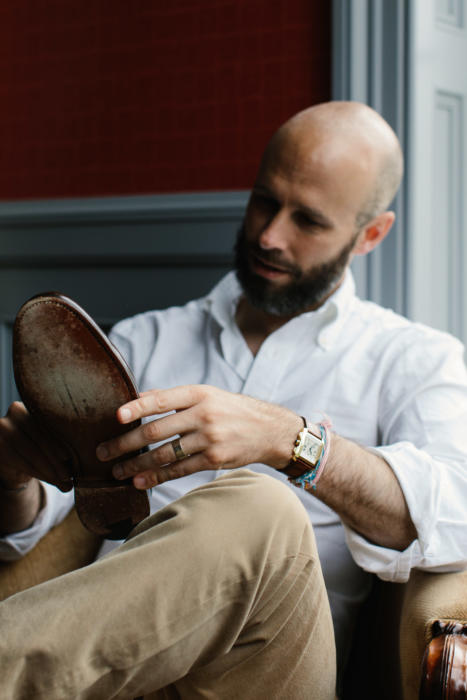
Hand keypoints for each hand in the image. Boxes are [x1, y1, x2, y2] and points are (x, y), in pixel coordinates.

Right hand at [0, 402, 72, 491]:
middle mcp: (14, 412)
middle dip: (58, 461)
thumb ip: (62, 438)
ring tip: (66, 482)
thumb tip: (91, 450)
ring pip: (33, 454)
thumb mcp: (49, 437)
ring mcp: (3, 429)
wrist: (12, 460)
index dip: (59, 443)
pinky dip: (41, 474)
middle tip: (70, 476)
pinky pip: (24, 464)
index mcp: (33, 404)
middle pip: (41, 440)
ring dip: (52, 471)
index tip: (71, 458)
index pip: (48, 425)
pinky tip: (53, 481)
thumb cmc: (39, 446)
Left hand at [97, 385, 302, 488]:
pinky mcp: (215, 460)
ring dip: (137, 464)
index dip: (137, 408)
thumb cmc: (230, 409)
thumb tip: (137, 397)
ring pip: (165, 454)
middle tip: (103, 452)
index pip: (162, 400)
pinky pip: (180, 470)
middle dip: (126, 443)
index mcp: (198, 394)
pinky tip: (140, 481)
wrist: (269, 429)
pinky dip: (157, 477)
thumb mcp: (206, 394)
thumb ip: (173, 397)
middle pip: (157, 431)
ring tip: (117, 471)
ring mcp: (210, 439)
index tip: (116, 416)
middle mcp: (203, 415)